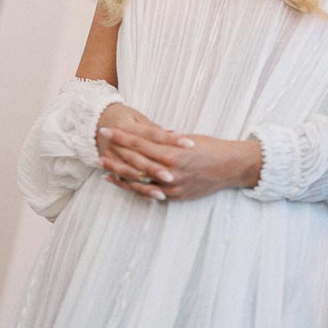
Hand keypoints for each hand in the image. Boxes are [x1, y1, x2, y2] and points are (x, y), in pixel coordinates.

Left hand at [98, 116, 261, 202]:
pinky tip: (120, 182)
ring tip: (102, 167)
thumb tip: (143, 136)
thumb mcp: (185, 139)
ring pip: (139, 180)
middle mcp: (171, 171)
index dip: (122, 137)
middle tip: (97, 149)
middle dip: (115, 155)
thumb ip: (164, 141)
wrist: (231, 168)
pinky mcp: (175, 196)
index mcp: (173, 152)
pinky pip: (149, 193)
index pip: (140, 143)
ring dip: (118, 174)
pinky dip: (133, 187)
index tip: (107, 130)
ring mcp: (172, 186)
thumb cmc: (210, 147)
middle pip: (136, 162)